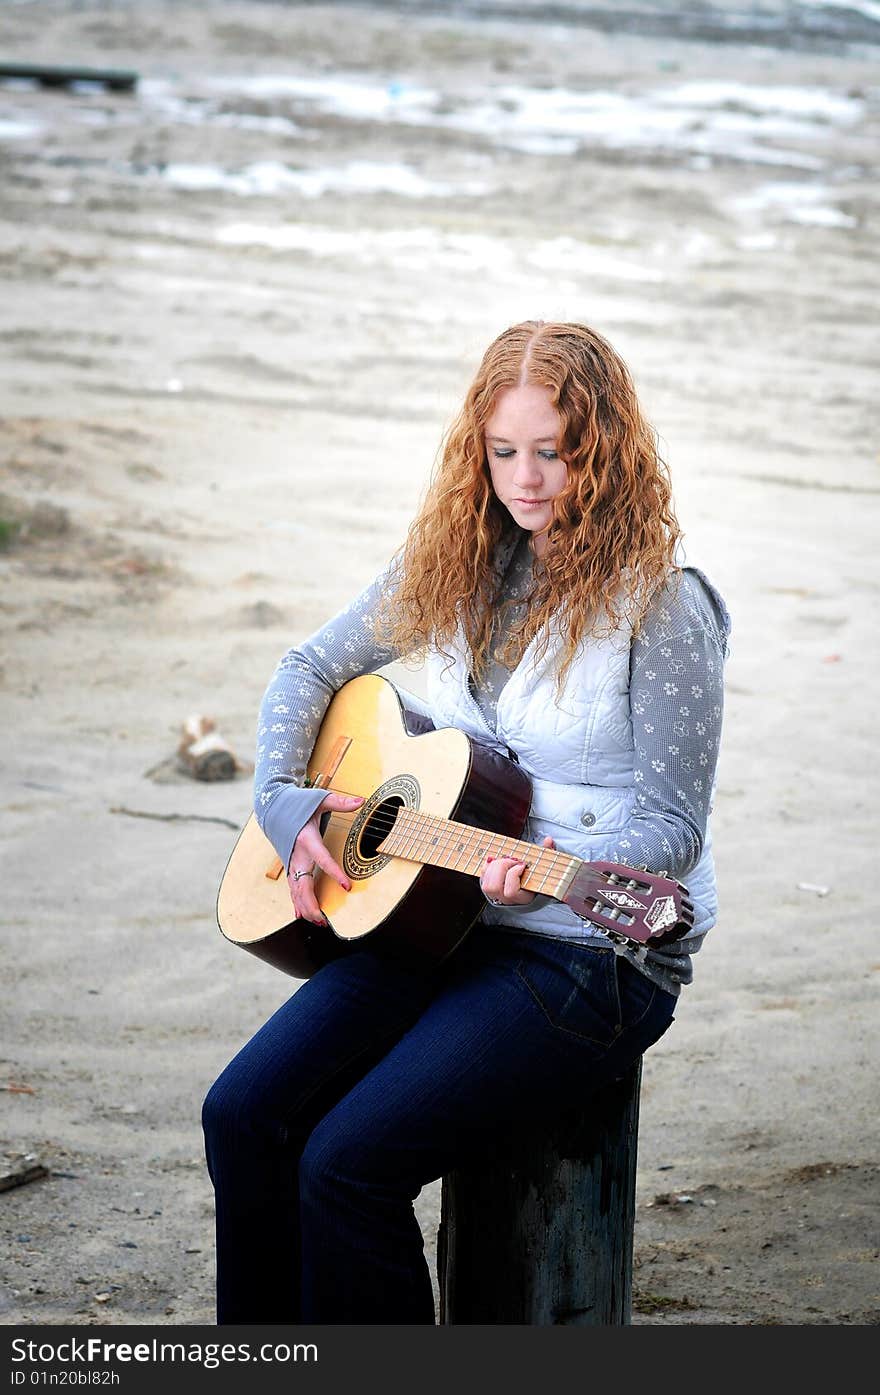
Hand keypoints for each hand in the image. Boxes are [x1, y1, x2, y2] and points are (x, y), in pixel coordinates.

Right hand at [287, 791, 363, 924]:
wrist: (273, 806)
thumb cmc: (298, 803)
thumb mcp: (319, 799)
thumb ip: (340, 802)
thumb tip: (362, 800)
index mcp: (306, 839)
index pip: (322, 859)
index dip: (334, 873)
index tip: (347, 886)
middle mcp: (297, 854)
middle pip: (302, 884)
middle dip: (311, 904)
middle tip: (323, 920)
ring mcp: (291, 862)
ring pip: (296, 890)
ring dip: (306, 907)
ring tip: (319, 923)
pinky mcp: (290, 866)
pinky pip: (292, 887)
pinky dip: (297, 902)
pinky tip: (301, 916)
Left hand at [480, 837, 554, 906]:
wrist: (528, 889)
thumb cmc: (538, 878)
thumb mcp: (544, 868)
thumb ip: (547, 854)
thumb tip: (548, 840)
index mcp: (523, 898)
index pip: (510, 892)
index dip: (513, 875)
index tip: (522, 864)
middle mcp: (507, 900)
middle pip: (494, 887)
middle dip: (501, 867)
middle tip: (512, 859)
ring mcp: (497, 896)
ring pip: (486, 885)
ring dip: (493, 867)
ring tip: (505, 860)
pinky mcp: (490, 888)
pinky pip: (483, 878)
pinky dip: (487, 866)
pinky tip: (496, 860)